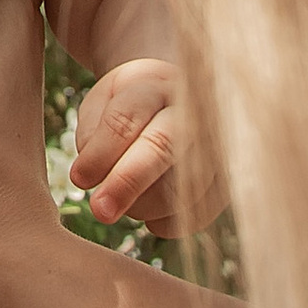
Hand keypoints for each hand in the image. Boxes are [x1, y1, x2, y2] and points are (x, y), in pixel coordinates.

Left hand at [68, 55, 219, 236]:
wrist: (180, 99)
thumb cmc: (131, 105)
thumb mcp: (103, 103)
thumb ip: (93, 133)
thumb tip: (93, 176)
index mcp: (155, 85)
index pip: (126, 118)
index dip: (101, 152)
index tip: (79, 179)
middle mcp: (193, 112)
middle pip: (162, 147)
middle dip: (127, 183)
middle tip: (100, 211)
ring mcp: (218, 147)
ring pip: (179, 187)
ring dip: (142, 205)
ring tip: (123, 197)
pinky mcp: (227, 181)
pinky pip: (194, 216)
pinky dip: (164, 221)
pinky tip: (150, 206)